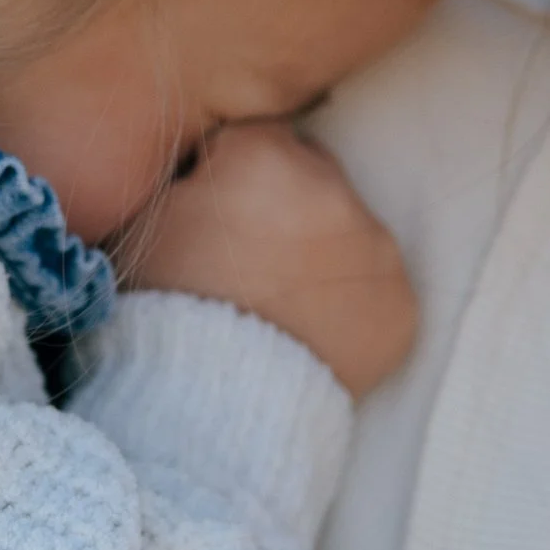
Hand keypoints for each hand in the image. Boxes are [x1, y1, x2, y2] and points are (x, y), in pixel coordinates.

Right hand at [128, 121, 416, 396]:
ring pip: (348, 233)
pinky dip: (350, 306)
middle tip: (247, 263)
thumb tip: (207, 162)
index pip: (256, 137)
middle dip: (284, 206)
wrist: (209, 412)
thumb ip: (189, 175)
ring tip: (276, 306)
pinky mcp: (401, 307)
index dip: (229, 174)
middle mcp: (335, 192)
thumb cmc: (162, 313)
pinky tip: (309, 334)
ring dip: (321, 255)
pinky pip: (376, 290)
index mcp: (267, 159)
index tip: (212, 213)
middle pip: (311, 176)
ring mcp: (377, 251)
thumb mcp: (147, 221)